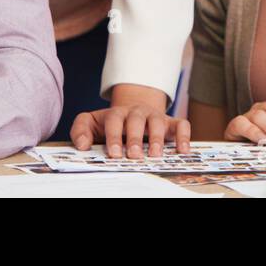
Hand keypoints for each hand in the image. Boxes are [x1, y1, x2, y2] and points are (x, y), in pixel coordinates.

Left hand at [70, 83, 190, 158]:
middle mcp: (137, 112)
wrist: (133, 110)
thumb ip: (81, 130)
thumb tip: (82, 145)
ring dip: (157, 138)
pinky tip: (183, 151)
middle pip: (136, 120)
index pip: (114, 121)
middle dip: (135, 137)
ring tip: (155, 155)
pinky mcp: (171, 123)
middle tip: (134, 155)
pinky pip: (181, 125)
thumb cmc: (110, 123)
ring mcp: (155, 116)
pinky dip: (184, 136)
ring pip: (158, 121)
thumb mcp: (91, 123)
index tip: (114, 153)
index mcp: (117, 113)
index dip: (114, 136)